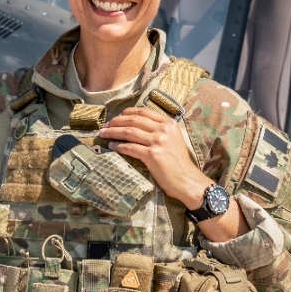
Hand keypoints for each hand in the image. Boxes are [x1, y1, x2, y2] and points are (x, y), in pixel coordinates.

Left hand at [98, 106, 248, 241]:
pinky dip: (118, 146)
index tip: (116, 116)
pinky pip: (130, 147)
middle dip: (116, 121)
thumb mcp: (172, 139)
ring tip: (103, 133)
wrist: (187, 180)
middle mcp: (164, 129)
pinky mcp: (152, 155)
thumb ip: (158, 130)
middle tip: (105, 125)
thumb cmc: (178, 162)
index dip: (127, 112)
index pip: (143, 111)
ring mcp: (158, 141)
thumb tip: (136, 126)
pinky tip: (112, 146)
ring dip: (113, 132)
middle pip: (133, 120)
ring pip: (129, 132)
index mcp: (169, 123)